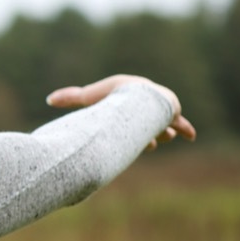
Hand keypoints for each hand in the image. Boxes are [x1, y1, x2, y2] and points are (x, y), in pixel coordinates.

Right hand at [45, 74, 196, 149]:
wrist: (136, 95)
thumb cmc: (111, 96)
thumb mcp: (87, 98)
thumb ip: (69, 98)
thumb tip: (49, 98)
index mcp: (127, 99)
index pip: (128, 116)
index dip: (130, 130)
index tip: (127, 141)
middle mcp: (144, 104)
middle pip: (145, 122)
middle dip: (147, 133)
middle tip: (148, 145)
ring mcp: (158, 108)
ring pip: (161, 125)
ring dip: (162, 133)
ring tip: (163, 138)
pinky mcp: (172, 111)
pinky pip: (179, 123)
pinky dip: (184, 129)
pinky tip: (191, 136)